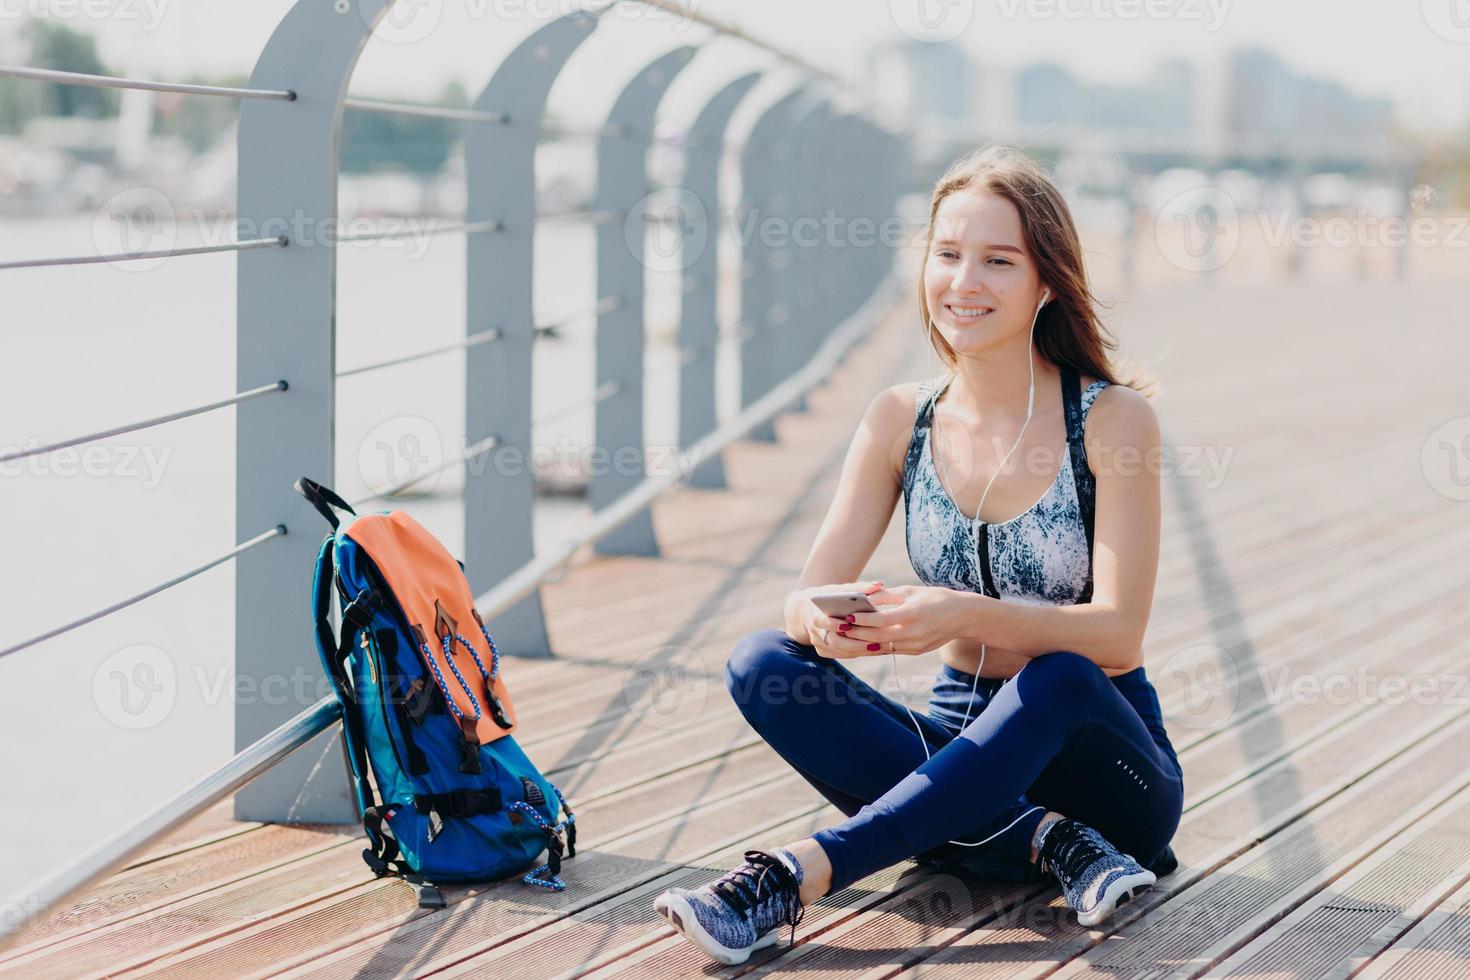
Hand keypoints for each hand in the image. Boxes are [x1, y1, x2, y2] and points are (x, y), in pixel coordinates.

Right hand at [789, 580, 887, 659]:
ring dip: (860, 650)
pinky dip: (857, 653)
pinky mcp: (823, 651)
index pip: (825, 622)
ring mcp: (818, 643)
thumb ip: (858, 588)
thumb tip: (879, 585)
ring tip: (879, 647)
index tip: (852, 625)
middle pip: (834, 641)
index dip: (837, 625)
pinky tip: (873, 650)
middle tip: (875, 644)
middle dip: (855, 644)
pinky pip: (841, 655)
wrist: (809, 609)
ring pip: (839, 651)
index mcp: (816, 615)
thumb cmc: (828, 597)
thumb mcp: (839, 589)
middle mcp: (815, 631)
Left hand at [839, 585, 968, 655]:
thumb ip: (887, 596)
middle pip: (878, 637)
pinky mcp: (917, 651)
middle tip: (840, 628)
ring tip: (846, 636)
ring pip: (883, 647)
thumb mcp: (912, 591)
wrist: (964, 617)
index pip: (882, 619)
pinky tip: (863, 642)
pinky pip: (892, 650)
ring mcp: (916, 645)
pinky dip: (876, 646)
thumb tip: (864, 597)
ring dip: (863, 643)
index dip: (863, 618)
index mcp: (913, 614)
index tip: (847, 615)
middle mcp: (914, 633)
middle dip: (857, 633)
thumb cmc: (936, 598)